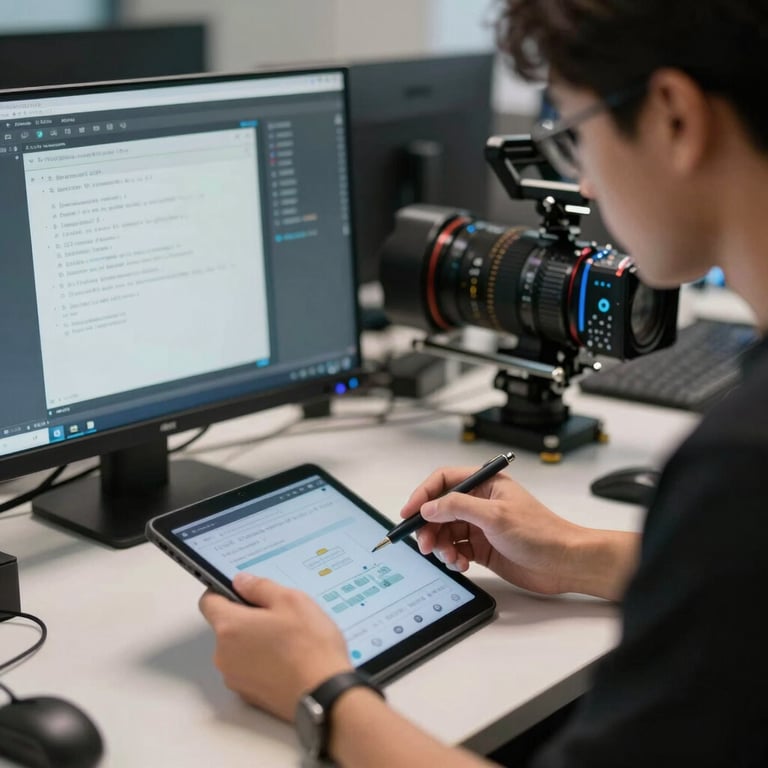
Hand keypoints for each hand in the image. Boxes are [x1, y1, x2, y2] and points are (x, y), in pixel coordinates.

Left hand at [199, 573, 352, 720]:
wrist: (325, 694)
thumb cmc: (309, 645)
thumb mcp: (291, 600)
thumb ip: (259, 587)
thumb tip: (240, 581)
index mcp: (229, 627)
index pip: (208, 601)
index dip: (224, 591)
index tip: (244, 590)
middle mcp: (224, 655)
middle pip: (226, 627)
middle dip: (248, 618)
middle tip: (280, 616)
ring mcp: (235, 679)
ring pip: (238, 649)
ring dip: (256, 641)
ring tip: (289, 640)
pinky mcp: (249, 696)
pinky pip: (249, 670)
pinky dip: (263, 662)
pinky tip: (288, 660)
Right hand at [401, 465, 588, 595]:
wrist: (564, 563)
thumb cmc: (541, 533)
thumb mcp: (495, 516)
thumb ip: (458, 507)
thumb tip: (428, 507)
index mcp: (485, 484)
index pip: (444, 481)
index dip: (423, 495)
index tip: (408, 512)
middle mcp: (481, 503)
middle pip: (440, 509)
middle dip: (429, 527)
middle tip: (425, 544)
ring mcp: (481, 526)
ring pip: (446, 532)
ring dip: (441, 546)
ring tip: (449, 557)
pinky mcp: (483, 548)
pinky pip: (456, 549)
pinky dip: (453, 558)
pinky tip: (461, 564)